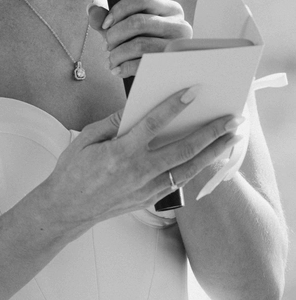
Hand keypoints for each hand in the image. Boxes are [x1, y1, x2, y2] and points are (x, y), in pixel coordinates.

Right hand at [42, 88, 241, 231]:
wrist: (67, 208)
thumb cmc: (73, 170)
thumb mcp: (85, 139)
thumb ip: (111, 122)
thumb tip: (132, 109)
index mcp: (121, 151)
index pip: (154, 124)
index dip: (174, 106)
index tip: (193, 92)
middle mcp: (139, 171)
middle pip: (183, 148)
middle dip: (211, 132)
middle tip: (232, 119)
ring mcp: (147, 188)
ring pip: (188, 168)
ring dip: (212, 152)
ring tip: (231, 138)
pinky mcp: (150, 199)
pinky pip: (179, 182)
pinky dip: (197, 169)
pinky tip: (209, 158)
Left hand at [88, 0, 191, 78]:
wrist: (162, 73)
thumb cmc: (144, 45)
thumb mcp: (127, 28)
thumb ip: (108, 19)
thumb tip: (91, 10)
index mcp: (169, 9)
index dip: (119, 10)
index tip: (106, 24)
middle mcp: (179, 24)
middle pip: (138, 22)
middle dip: (115, 35)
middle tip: (106, 46)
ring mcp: (178, 46)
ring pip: (140, 44)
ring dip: (118, 54)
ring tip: (110, 60)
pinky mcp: (173, 65)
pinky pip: (144, 64)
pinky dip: (125, 67)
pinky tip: (117, 70)